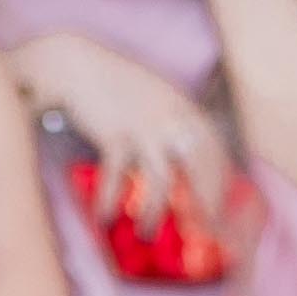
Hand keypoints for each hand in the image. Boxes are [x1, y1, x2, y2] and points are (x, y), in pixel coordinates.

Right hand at [13, 30, 231, 228]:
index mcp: (183, 108)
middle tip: (201, 233)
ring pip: (160, 179)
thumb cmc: (114, 83)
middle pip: (199, 168)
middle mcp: (170, 118)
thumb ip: (174, 123)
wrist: (76, 62)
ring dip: (154, 211)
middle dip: (204, 204)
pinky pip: (117, 175)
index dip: (221, 182)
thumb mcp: (156, 96)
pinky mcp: (114, 133)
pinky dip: (110, 198)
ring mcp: (143, 126)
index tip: (220, 208)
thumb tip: (183, 162)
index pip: (214, 150)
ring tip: (146, 233)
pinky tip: (104, 216)